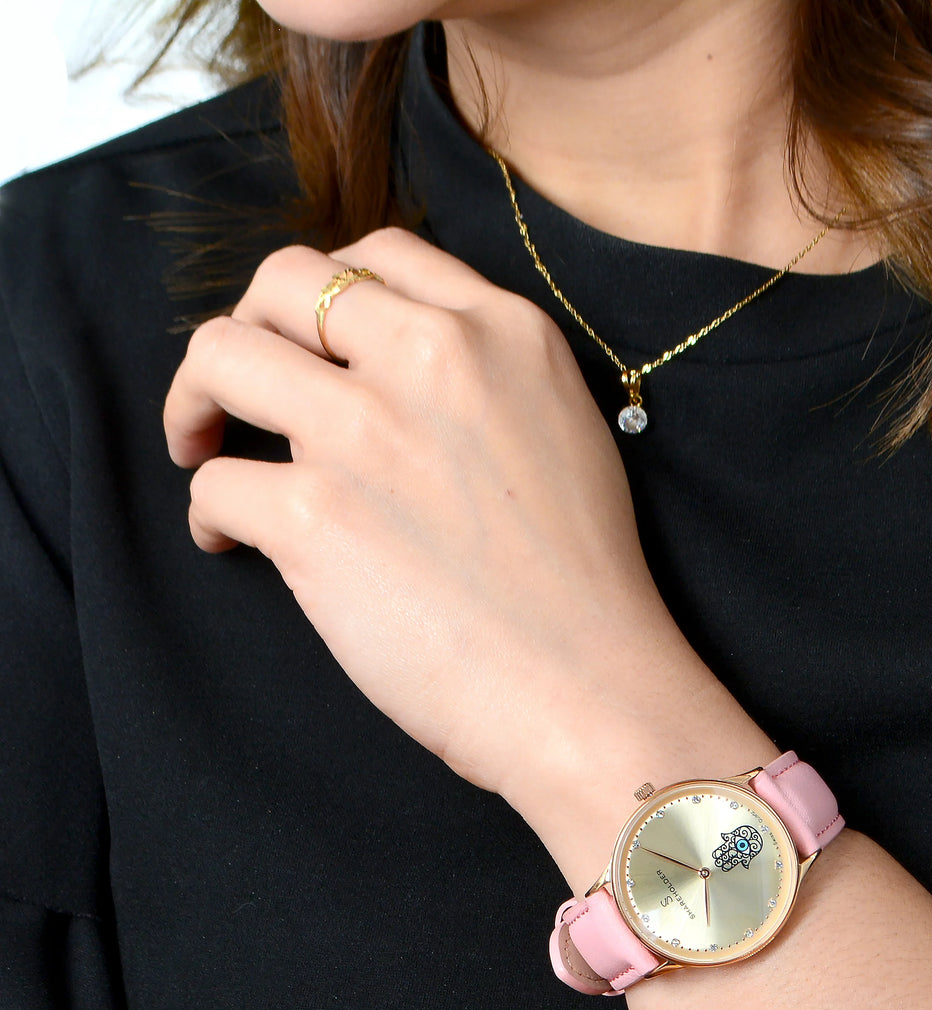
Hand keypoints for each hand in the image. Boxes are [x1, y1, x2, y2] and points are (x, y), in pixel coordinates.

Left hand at [163, 230, 769, 878]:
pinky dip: (208, 516)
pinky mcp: (317, 516)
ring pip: (219, 358)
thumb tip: (389, 374)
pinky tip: (233, 544)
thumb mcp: (566, 431)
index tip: (308, 338)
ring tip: (202, 450)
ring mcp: (369, 432)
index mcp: (505, 332)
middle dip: (244, 327)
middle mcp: (434, 358)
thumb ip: (488, 376)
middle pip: (282, 282)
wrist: (588, 686)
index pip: (381, 253)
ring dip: (194, 403)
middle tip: (238, 387)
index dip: (324, 291)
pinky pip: (215, 485)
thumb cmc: (585, 582)